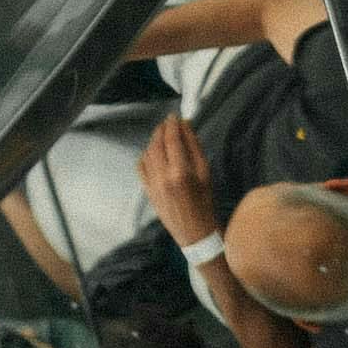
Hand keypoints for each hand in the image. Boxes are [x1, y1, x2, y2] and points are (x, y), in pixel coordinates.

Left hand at [141, 112, 220, 245]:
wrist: (195, 231)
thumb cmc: (205, 202)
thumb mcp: (206, 173)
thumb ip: (194, 148)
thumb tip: (186, 126)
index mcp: (180, 172)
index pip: (172, 140)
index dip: (172, 125)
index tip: (175, 116)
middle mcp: (162, 176)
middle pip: (157, 144)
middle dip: (161, 130)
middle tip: (168, 123)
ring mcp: (151, 184)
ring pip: (147, 154)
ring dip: (154, 141)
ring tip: (163, 135)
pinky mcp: (146, 190)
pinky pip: (141, 167)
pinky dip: (146, 156)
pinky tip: (154, 152)